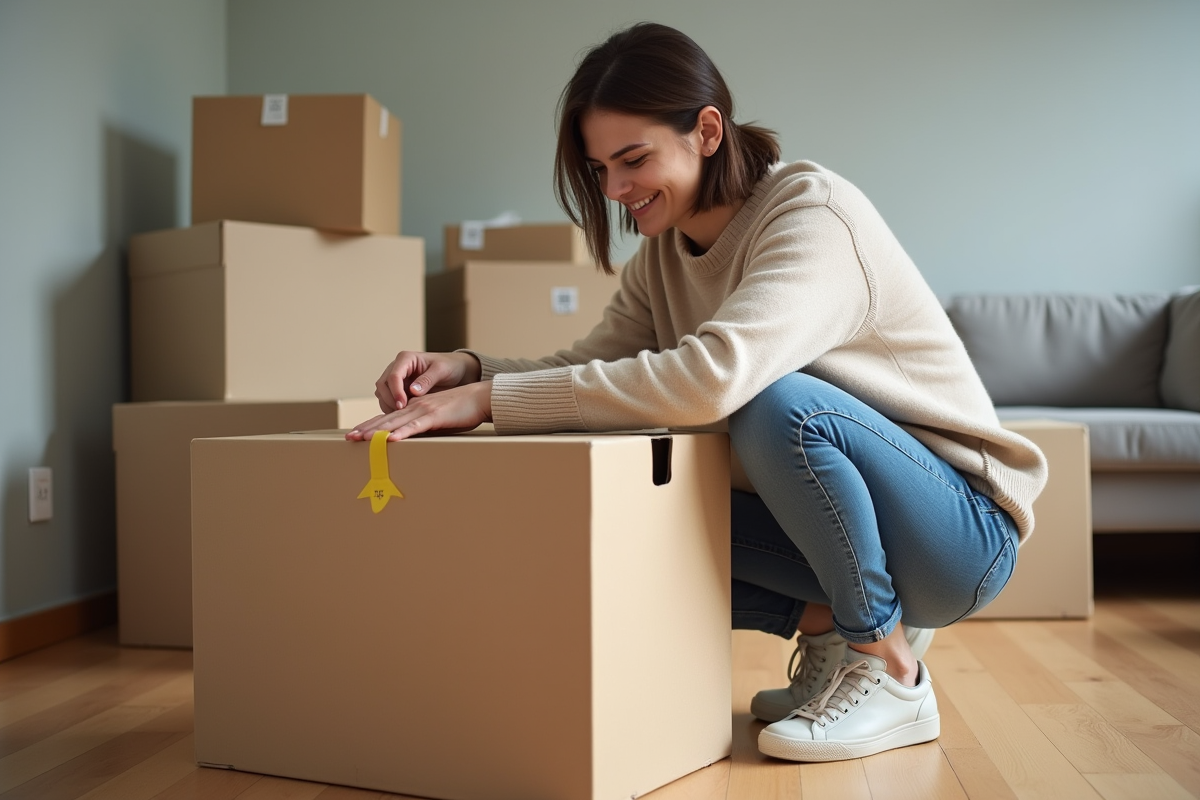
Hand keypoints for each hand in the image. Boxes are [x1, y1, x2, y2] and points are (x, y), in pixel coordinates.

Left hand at [346, 381, 492, 441]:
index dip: (371, 425)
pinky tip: (392, 439)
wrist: (481, 397)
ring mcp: (424, 410)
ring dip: (378, 431)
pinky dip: (403, 432)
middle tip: (349, 437)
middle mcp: (415, 406)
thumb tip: (415, 440)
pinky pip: (416, 425)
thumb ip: (425, 426)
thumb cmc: (463, 410)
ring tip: (362, 439)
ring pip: (396, 422)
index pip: (388, 417)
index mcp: (415, 407)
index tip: (356, 433)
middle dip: (367, 429)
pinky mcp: (435, 416)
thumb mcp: (439, 418)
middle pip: (386, 419)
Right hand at [373, 351, 481, 413]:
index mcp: (406, 358)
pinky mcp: (398, 389)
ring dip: (389, 405)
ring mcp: (396, 379)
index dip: (396, 392)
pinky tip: (403, 416)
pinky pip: (388, 400)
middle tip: (402, 413)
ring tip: (403, 415)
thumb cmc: (449, 366)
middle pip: (382, 385)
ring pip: (382, 393)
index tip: (402, 405)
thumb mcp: (441, 370)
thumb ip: (427, 379)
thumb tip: (412, 391)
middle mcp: (397, 367)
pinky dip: (392, 408)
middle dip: (390, 400)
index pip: (394, 376)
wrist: (455, 370)